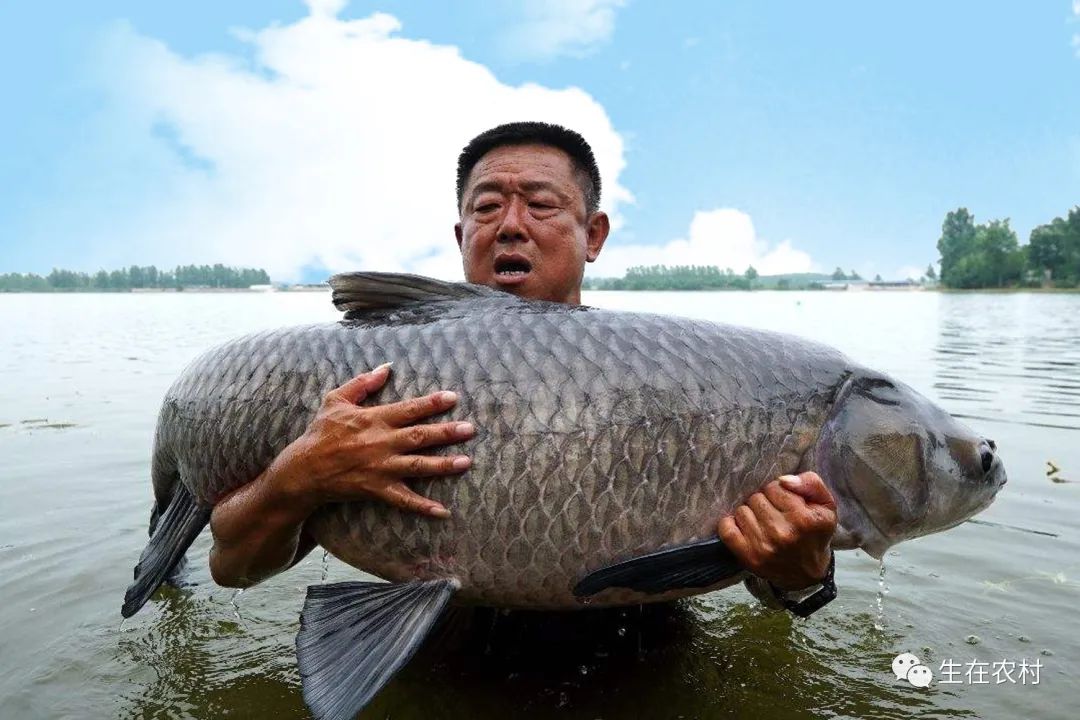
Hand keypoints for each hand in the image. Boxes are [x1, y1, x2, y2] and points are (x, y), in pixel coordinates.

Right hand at [271, 363, 474, 517]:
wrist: (303, 470)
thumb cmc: (321, 433)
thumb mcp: (335, 400)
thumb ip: (362, 383)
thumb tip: (386, 368)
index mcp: (374, 419)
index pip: (409, 409)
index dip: (432, 403)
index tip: (454, 398)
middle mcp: (381, 443)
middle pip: (420, 436)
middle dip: (447, 433)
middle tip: (470, 429)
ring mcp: (381, 468)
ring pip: (418, 466)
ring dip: (444, 465)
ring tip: (467, 462)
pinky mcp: (377, 489)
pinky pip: (403, 500)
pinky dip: (423, 506)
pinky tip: (443, 511)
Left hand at [717, 472, 836, 590]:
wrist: (807, 573)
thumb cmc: (815, 533)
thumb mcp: (826, 506)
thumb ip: (811, 484)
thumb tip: (784, 480)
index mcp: (804, 519)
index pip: (775, 486)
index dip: (779, 491)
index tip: (785, 501)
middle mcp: (783, 533)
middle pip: (757, 497)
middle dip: (764, 501)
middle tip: (774, 513)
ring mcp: (763, 546)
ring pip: (742, 510)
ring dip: (750, 513)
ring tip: (763, 522)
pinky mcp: (747, 556)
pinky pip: (726, 529)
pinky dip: (731, 524)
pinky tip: (744, 526)